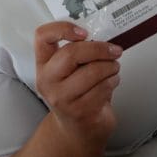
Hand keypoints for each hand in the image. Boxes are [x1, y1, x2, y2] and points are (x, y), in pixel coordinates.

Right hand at [34, 21, 121, 149]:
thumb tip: (104, 35)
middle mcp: (47, 80)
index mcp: (44, 63)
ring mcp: (61, 97)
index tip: (83, 32)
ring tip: (114, 68)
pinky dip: (113, 81)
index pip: (42, 36)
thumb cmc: (78, 92)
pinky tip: (111, 83)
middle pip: (71, 53)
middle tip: (114, 50)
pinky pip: (103, 87)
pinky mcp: (78, 111)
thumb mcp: (72, 70)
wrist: (78, 128)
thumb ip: (80, 51)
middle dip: (100, 49)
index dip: (63, 28)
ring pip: (93, 71)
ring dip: (112, 67)